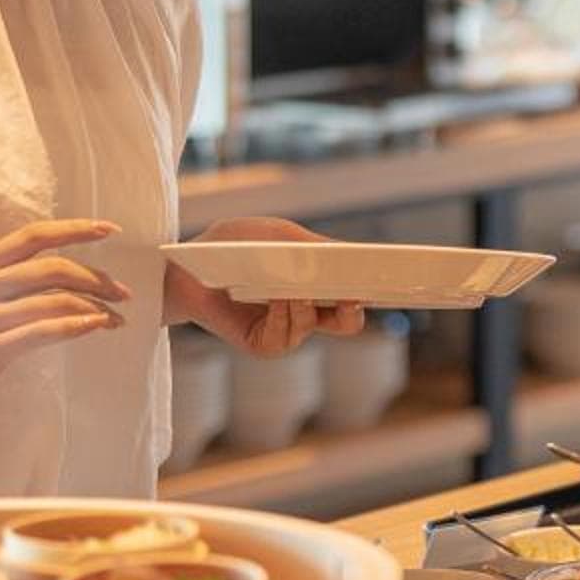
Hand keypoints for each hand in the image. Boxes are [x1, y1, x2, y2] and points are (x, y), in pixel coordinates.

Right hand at [0, 219, 130, 420]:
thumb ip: (13, 280)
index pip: (34, 235)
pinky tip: (96, 326)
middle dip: (96, 277)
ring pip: (54, 300)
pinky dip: (76, 326)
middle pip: (52, 267)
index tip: (110, 230)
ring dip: (95, 307)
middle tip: (123, 291)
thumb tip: (70, 276)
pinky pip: (42, 332)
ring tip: (116, 317)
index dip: (75, 228)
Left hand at [167, 217, 364, 356]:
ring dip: (310, 304)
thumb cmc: (231, 245)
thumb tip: (350, 254)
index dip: (376, 287)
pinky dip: (285, 314)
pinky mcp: (262, 344)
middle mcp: (307, 313)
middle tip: (355, 293)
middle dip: (355, 308)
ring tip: (301, 285)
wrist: (183, 265)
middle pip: (349, 322)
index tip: (396, 278)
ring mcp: (285, 331)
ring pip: (316, 325)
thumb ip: (312, 245)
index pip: (356, 292)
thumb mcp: (277, 235)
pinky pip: (285, 336)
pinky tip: (279, 297)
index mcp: (317, 285)